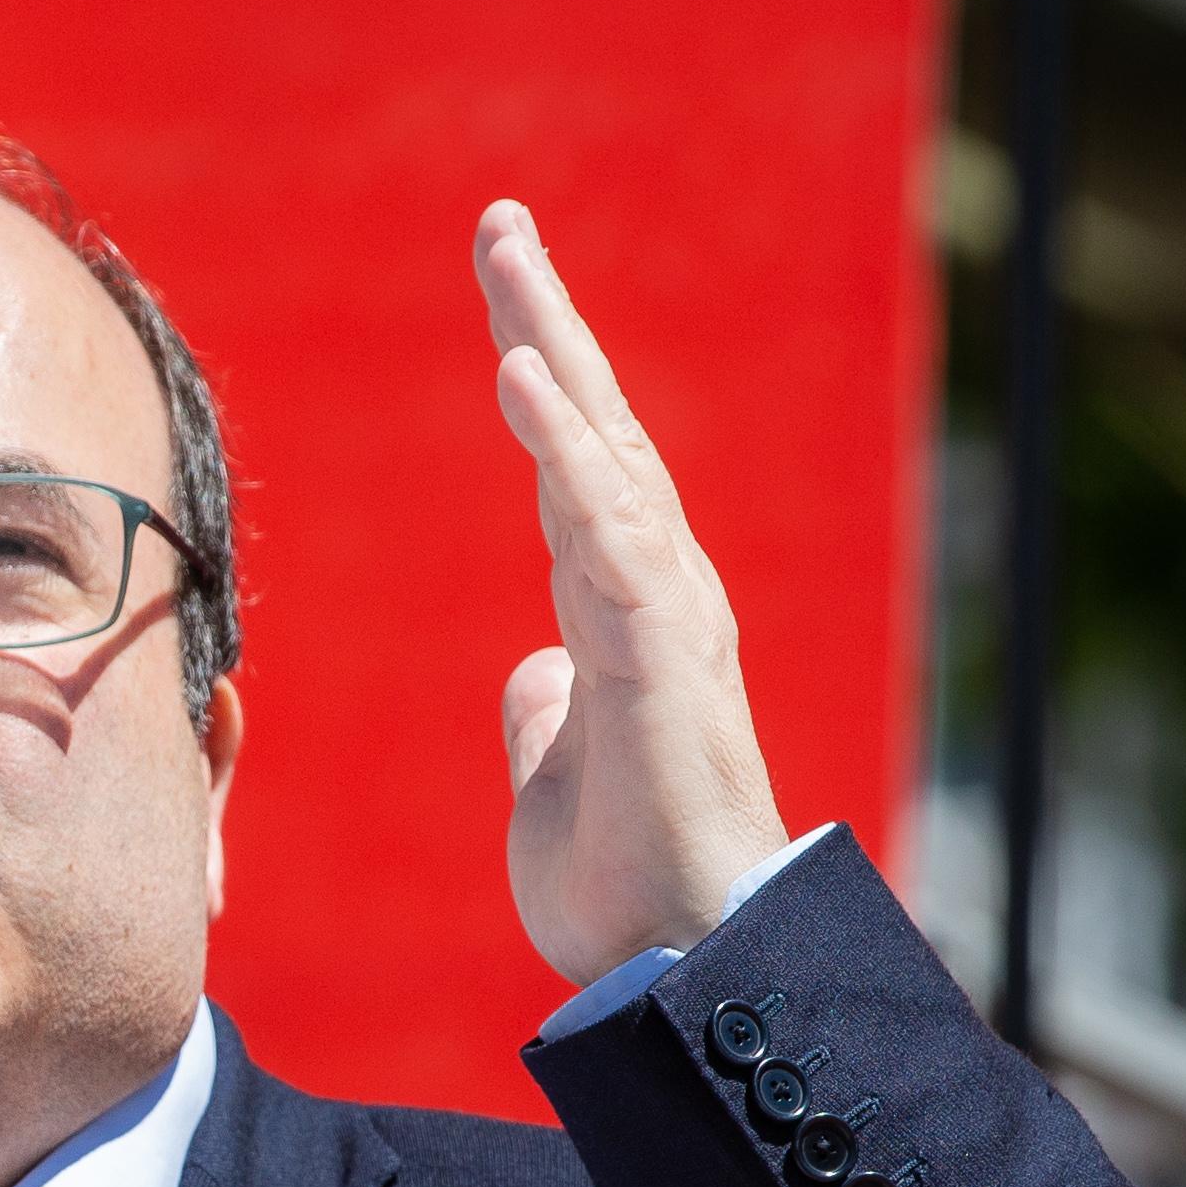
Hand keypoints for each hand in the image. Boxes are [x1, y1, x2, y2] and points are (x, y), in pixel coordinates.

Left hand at [475, 200, 791, 984]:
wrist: (684, 963)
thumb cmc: (630, 888)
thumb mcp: (552, 785)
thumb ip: (546, 719)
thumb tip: (536, 672)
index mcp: (620, 617)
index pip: (574, 472)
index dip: (540, 385)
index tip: (502, 301)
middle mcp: (652, 595)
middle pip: (595, 431)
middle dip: (546, 322)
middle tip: (501, 223)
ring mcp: (663, 618)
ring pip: (606, 459)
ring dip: (553, 354)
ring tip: (508, 263)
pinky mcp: (655, 655)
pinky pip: (607, 532)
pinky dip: (566, 451)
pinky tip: (524, 380)